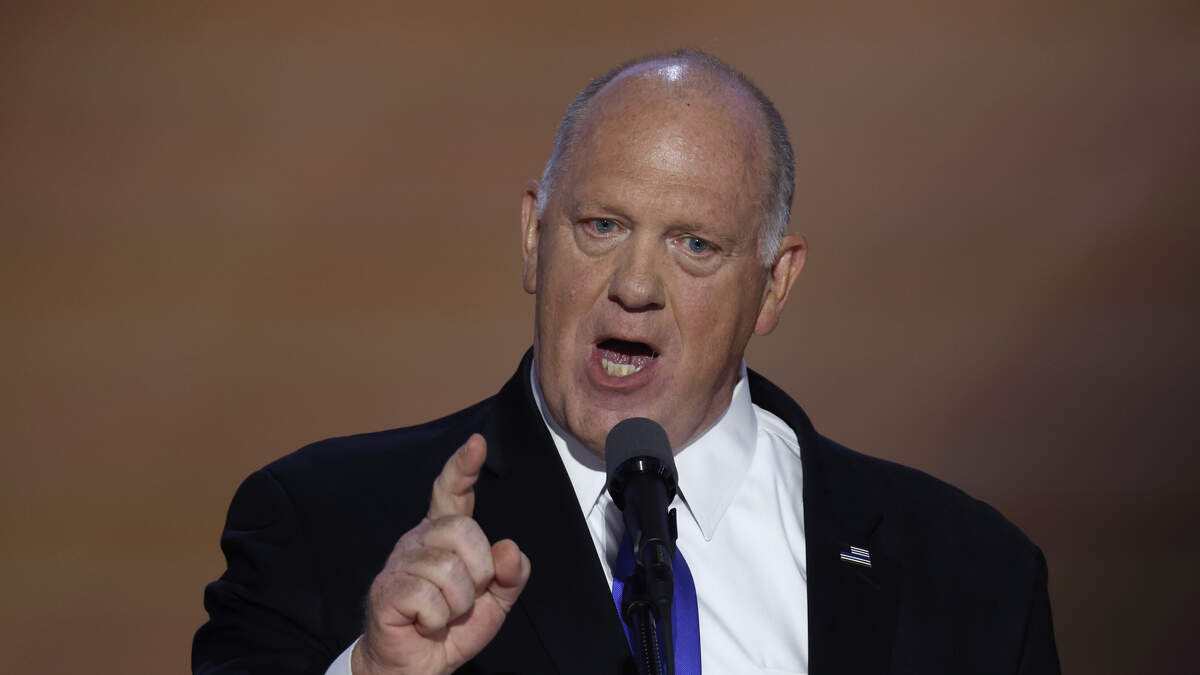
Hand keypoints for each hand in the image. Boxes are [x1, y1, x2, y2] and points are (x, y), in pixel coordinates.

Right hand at [352, 434, 530, 674]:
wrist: (419, 666)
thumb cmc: (452, 628)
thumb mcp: (496, 602)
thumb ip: (511, 575)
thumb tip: (509, 549)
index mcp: (444, 535)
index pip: (452, 492)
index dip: (463, 467)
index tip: (476, 444)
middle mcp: (419, 539)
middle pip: (464, 530)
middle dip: (478, 571)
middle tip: (465, 598)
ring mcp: (399, 562)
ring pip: (449, 569)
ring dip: (458, 604)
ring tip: (444, 614)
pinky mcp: (386, 589)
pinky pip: (429, 597)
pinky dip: (438, 619)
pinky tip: (426, 623)